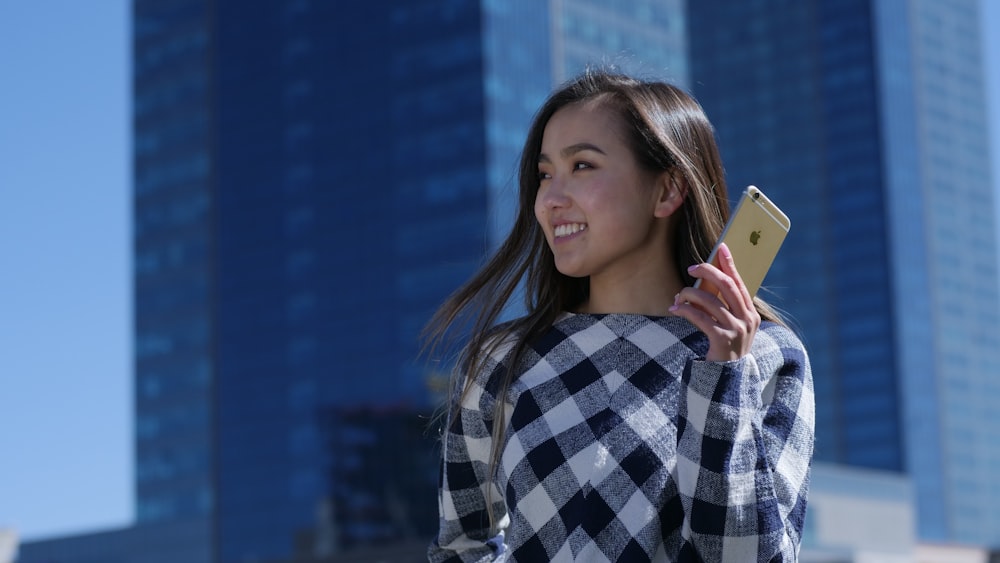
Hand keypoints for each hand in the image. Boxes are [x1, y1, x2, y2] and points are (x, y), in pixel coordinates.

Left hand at [669, 243, 759, 361]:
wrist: (728, 380)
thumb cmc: (724, 348)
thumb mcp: (729, 325)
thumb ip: (721, 305)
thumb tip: (704, 280)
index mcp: (750, 313)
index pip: (740, 282)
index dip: (730, 264)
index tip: (721, 247)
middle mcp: (747, 319)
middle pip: (727, 286)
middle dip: (708, 272)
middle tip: (692, 268)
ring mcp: (737, 330)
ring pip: (710, 301)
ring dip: (690, 294)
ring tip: (678, 296)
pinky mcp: (722, 340)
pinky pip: (701, 317)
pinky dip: (685, 310)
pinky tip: (675, 309)